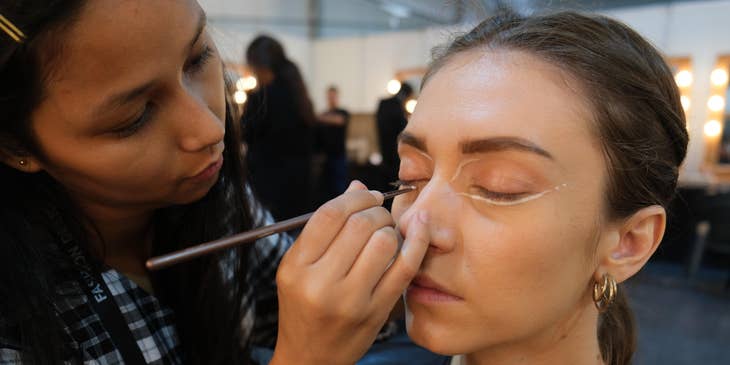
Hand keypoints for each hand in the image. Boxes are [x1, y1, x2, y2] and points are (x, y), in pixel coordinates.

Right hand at [270, 180, 429, 364]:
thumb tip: (359, 186)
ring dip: (391, 227)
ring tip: (387, 232)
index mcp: (296, 267)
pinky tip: (420, 227)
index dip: (354, 197)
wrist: (311, 358)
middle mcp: (321, 283)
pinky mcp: (377, 312)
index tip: (366, 195)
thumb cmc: (304, 306)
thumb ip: (324, 228)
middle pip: (360, 225)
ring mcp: (351, 300)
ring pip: (384, 241)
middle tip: (377, 215)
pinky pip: (406, 267)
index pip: (330, 214)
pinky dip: (418, 241)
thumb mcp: (298, 268)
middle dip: (375, 211)